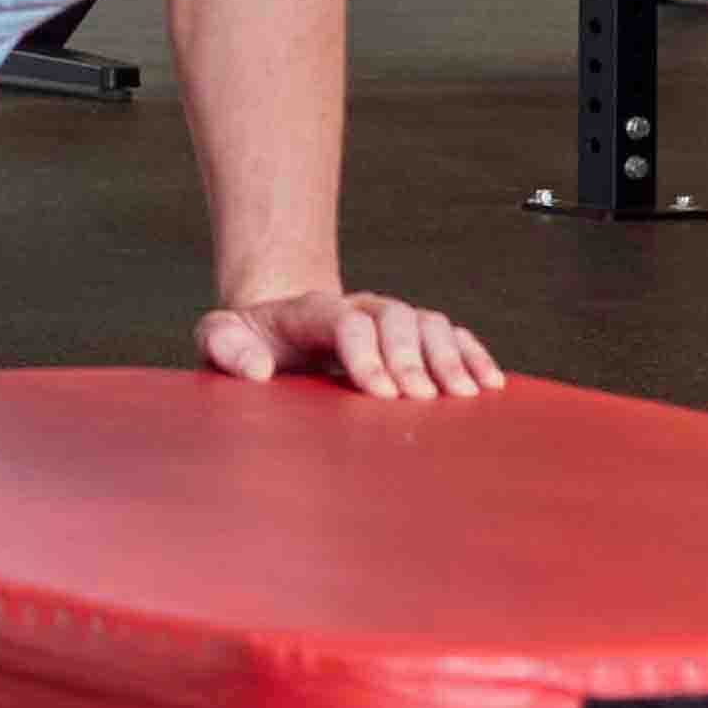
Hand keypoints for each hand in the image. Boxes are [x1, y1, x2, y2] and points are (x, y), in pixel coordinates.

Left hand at [198, 287, 502, 403]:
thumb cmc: (246, 342)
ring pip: (428, 322)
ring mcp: (386, 319)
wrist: (274, 327)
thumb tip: (258, 369)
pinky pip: (450, 336)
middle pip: (395, 317)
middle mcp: (357, 308)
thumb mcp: (219, 339)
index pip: (346, 321)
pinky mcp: (408, 335)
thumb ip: (225, 347)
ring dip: (449, 356)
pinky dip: (472, 355)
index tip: (380, 393)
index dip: (366, 352)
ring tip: (464, 396)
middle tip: (423, 400)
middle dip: (411, 357)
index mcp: (310, 311)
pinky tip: (489, 384)